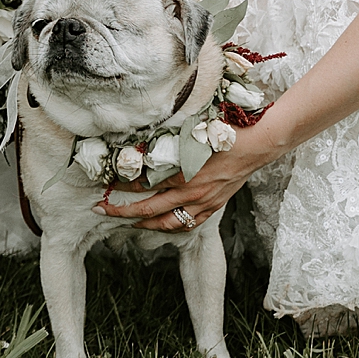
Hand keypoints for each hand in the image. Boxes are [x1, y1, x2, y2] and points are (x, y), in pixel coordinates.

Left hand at [97, 123, 286, 232]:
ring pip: (167, 223)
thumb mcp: (193, 131)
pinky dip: (172, 226)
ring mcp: (203, 203)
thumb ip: (170, 139)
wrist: (258, 144)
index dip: (123, 186)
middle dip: (122, 212)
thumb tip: (144, 139)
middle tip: (100, 211)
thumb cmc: (226, 132)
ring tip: (128, 223)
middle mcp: (191, 193)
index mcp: (184, 173)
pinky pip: (189, 224)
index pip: (145, 185)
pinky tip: (162, 224)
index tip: (107, 184)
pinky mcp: (214, 206)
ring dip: (145, 224)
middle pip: (149, 209)